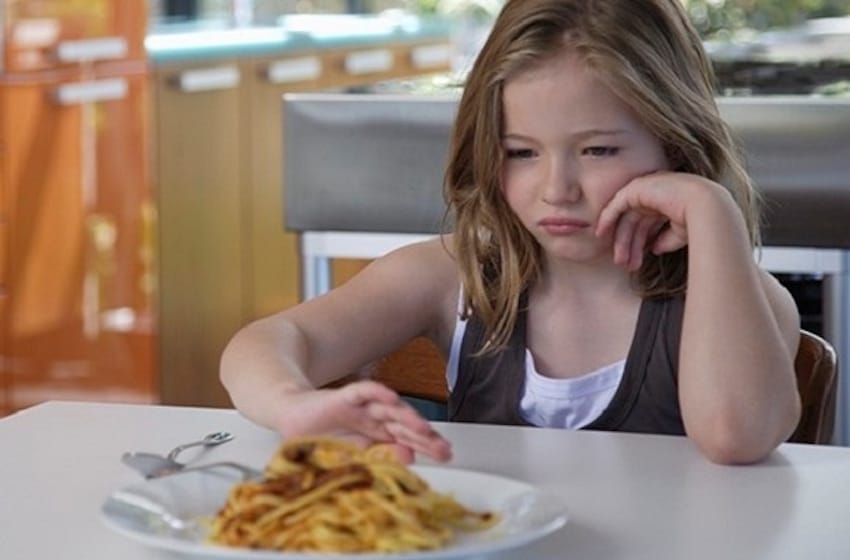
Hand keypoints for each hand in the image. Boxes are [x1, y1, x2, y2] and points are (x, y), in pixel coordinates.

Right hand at [274, 380, 451, 462]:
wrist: (291, 416)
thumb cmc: (321, 437)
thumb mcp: (352, 455)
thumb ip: (380, 455)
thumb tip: (410, 456)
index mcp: (378, 433)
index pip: (408, 438)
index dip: (427, 444)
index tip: (446, 454)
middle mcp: (375, 418)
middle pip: (405, 424)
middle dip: (425, 436)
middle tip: (443, 448)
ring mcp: (362, 406)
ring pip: (390, 408)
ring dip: (408, 416)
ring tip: (424, 428)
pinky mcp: (345, 396)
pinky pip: (365, 391)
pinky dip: (379, 392)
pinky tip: (393, 398)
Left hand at [595, 171, 718, 270]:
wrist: (706, 206)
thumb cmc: (699, 220)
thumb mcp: (680, 233)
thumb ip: (666, 240)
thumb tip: (655, 249)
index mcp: (669, 202)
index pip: (649, 224)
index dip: (641, 243)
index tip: (635, 261)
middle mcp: (656, 194)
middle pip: (636, 222)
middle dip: (630, 245)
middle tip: (625, 264)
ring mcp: (646, 189)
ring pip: (626, 218)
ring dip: (621, 239)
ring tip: (619, 261)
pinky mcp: (636, 188)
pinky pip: (616, 205)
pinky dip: (607, 219)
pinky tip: (601, 234)